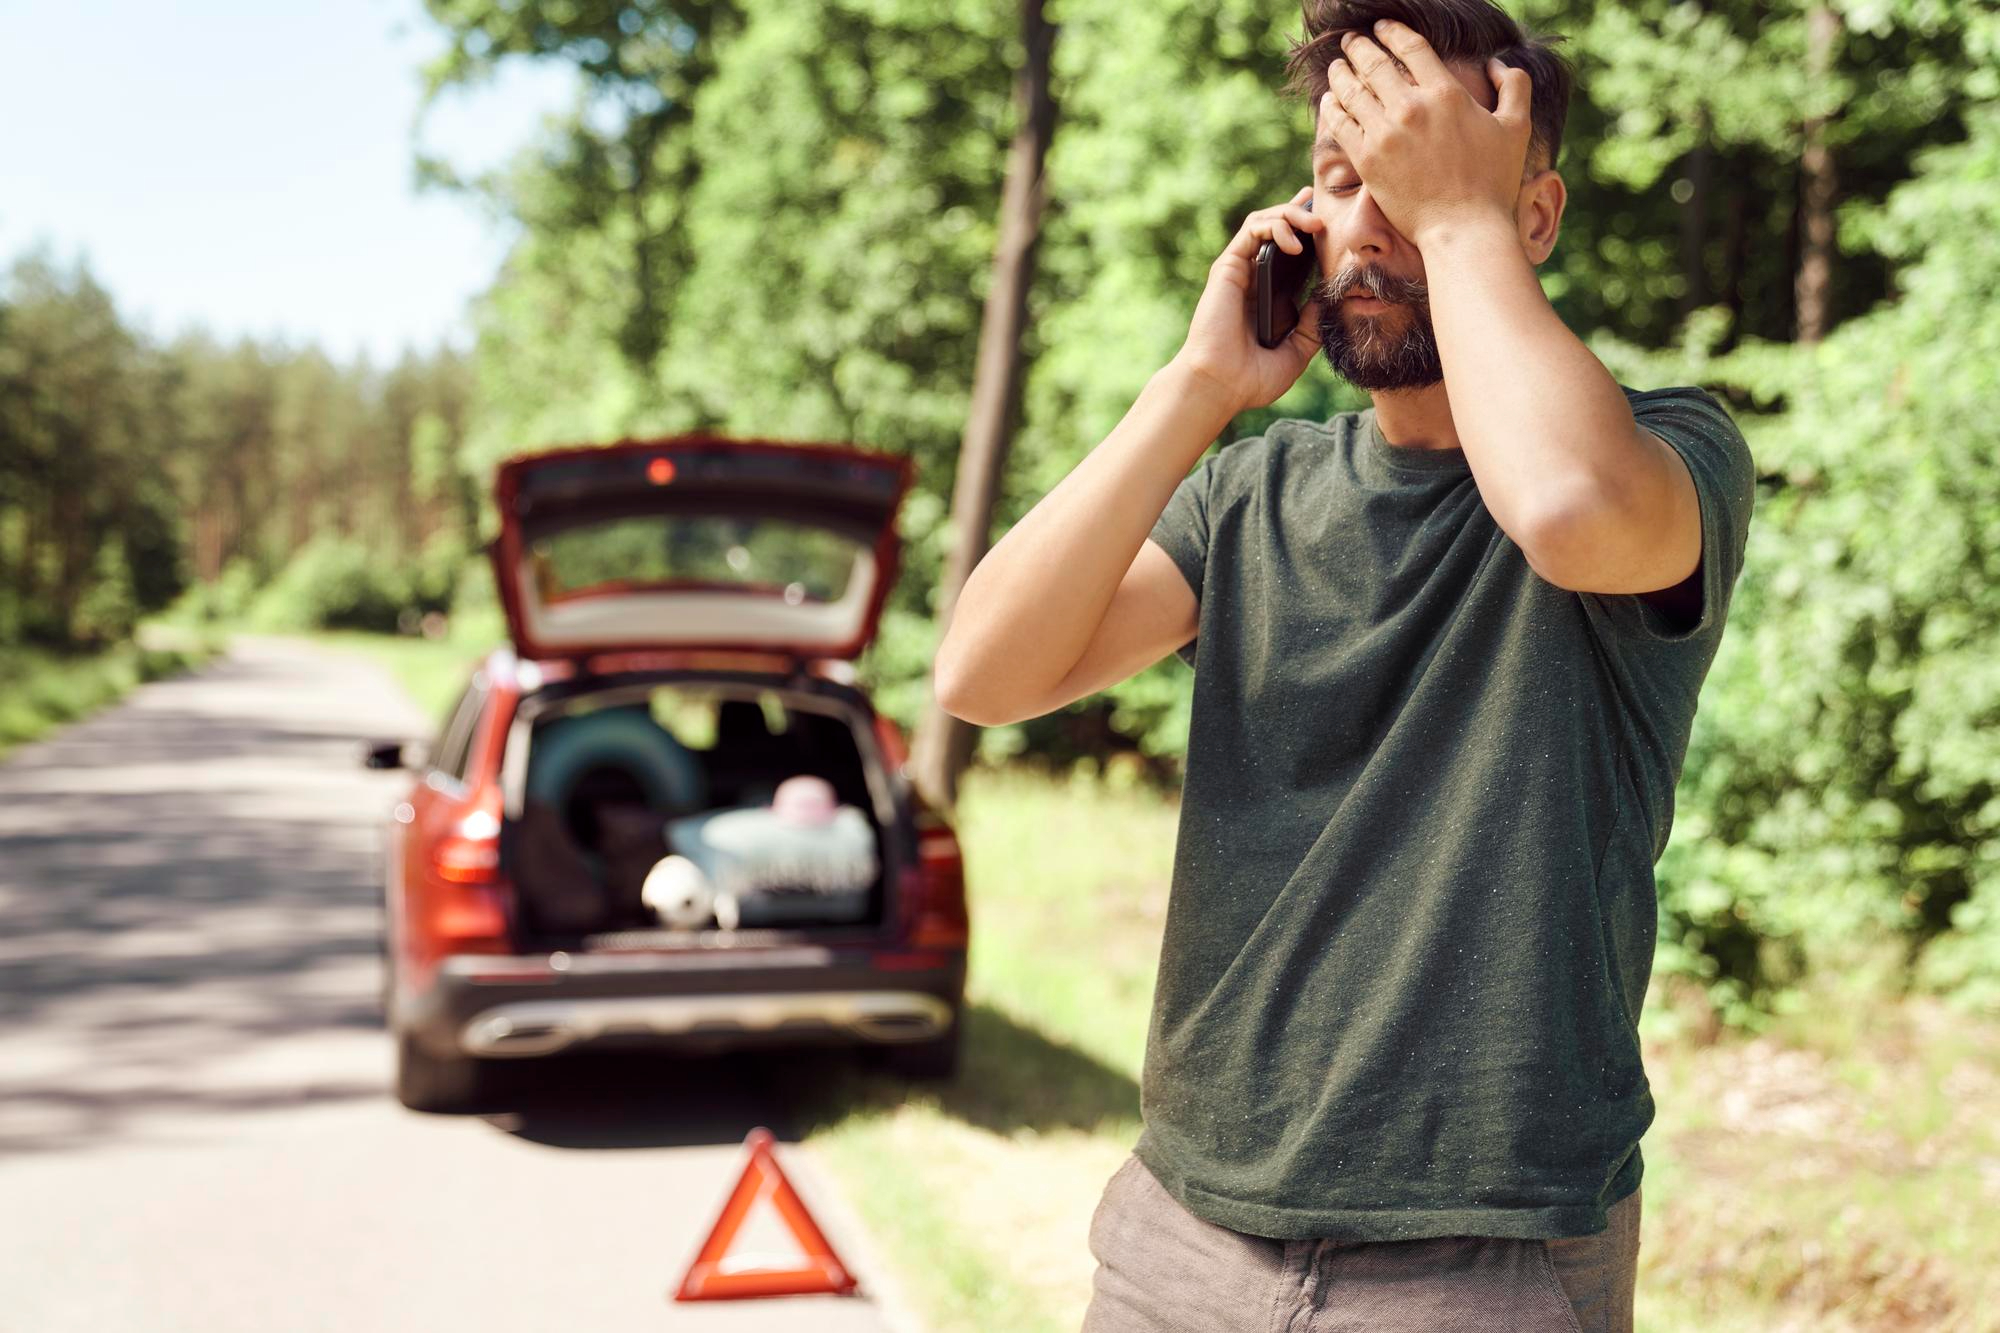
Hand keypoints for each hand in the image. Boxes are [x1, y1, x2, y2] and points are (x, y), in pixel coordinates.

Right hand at [1171, 186, 1326, 414]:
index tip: (1330, 219)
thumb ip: (1313, 323)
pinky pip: (1253, 229)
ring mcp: (1240, 271)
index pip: (1290, 251)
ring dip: (1292, 213)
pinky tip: (1295, 244)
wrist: (1221, 386)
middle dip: (1303, 213)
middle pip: (1277, 228)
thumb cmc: (1251, 378)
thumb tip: (1331, 296)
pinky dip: (1276, 226)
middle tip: (1326, 217)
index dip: (1306, 229)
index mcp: (1268, 295)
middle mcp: (1252, 278)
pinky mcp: (1228, 266)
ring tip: (1316, 224)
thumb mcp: (1297, 350)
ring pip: (1265, 221)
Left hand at [1322, 18, 1531, 246]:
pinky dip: (1331, 107)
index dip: (1392, 32)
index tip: (1381, 27)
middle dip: (1359, 47)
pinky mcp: (1367, 160)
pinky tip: (1328, 100)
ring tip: (1336, 66)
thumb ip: (1515, 87)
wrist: (1463, 227)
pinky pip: (1341, 124)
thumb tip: (1497, 64)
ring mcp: (1386, 134)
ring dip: (1341, 73)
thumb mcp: (1517, 127)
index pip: (1411, 48)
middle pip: (1375, 64)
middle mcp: (1412, 107)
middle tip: (1351, 41)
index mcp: (1446, 93)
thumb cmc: (1493, 182)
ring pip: (1353, 91)